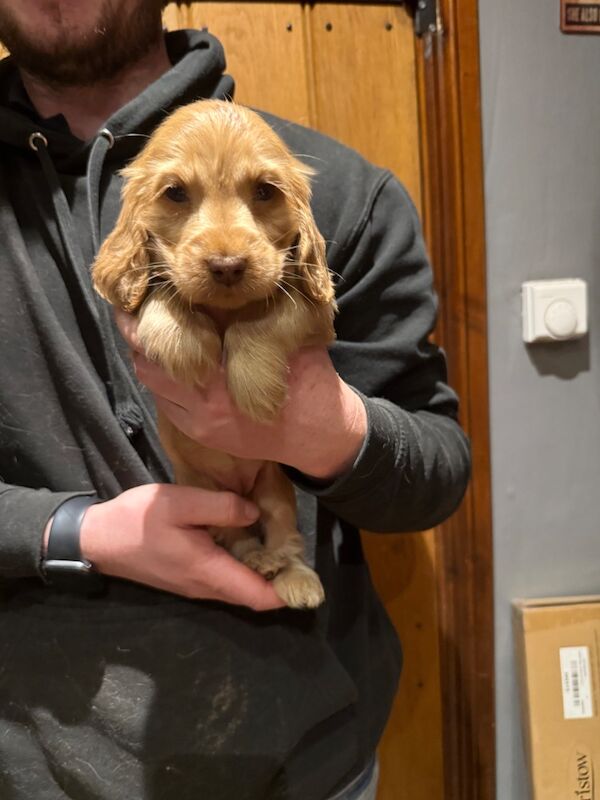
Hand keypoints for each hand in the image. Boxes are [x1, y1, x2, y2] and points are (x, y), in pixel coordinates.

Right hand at [79, 483, 284, 610]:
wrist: (98, 539)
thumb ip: (222, 508)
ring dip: (262, 573)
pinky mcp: (189, 578)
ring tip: (280, 541)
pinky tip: (250, 541)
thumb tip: (256, 515)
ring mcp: (196, 586)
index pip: (259, 597)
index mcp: (209, 572)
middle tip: (299, 548)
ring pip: (240, 588)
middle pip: (253, 595)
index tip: (309, 575)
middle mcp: (206, 587)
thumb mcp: (181, 503)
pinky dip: (244, 567)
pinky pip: (226, 580)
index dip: (287, 591)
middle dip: (280, 579)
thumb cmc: (138, 521)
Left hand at [116, 310, 366, 479]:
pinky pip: (165, 402)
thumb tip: (210, 287)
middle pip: (147, 361)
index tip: (131, 296)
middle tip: (132, 309)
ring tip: (150, 331)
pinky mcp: (199, 433)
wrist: (319, 432)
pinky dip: (162, 378)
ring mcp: (198, 421)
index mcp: (222, 378)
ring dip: (147, 356)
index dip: (141, 318)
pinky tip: (173, 361)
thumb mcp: (283, 336)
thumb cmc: (308, 378)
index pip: (164, 341)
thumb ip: (247, 317)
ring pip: (152, 382)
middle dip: (136, 334)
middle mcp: (202, 402)